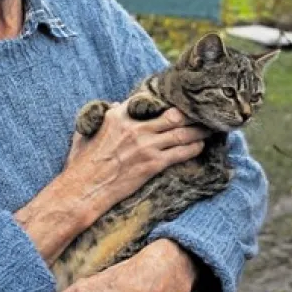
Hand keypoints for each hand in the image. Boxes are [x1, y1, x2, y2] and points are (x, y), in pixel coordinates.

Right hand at [65, 102, 208, 216]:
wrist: (83, 190)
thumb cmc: (81, 165)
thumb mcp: (88, 133)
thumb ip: (104, 116)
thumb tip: (117, 103)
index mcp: (117, 117)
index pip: (148, 101)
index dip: (166, 101)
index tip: (178, 102)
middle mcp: (134, 128)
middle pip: (172, 115)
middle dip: (190, 114)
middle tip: (203, 114)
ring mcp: (145, 146)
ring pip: (181, 133)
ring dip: (198, 131)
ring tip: (210, 129)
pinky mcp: (152, 164)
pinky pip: (180, 153)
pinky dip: (193, 148)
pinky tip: (200, 147)